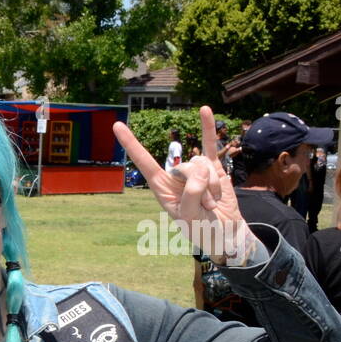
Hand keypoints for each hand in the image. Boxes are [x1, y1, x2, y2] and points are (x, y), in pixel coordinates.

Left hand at [114, 106, 255, 265]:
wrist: (224, 231)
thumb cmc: (201, 228)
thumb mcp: (190, 216)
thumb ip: (192, 193)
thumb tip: (200, 168)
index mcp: (161, 188)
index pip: (143, 162)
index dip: (130, 144)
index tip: (116, 126)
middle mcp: (174, 176)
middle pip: (185, 166)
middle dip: (200, 186)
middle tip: (205, 206)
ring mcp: (194, 170)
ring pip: (202, 163)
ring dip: (212, 184)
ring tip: (213, 200)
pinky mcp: (213, 167)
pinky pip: (210, 144)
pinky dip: (208, 127)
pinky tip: (204, 110)